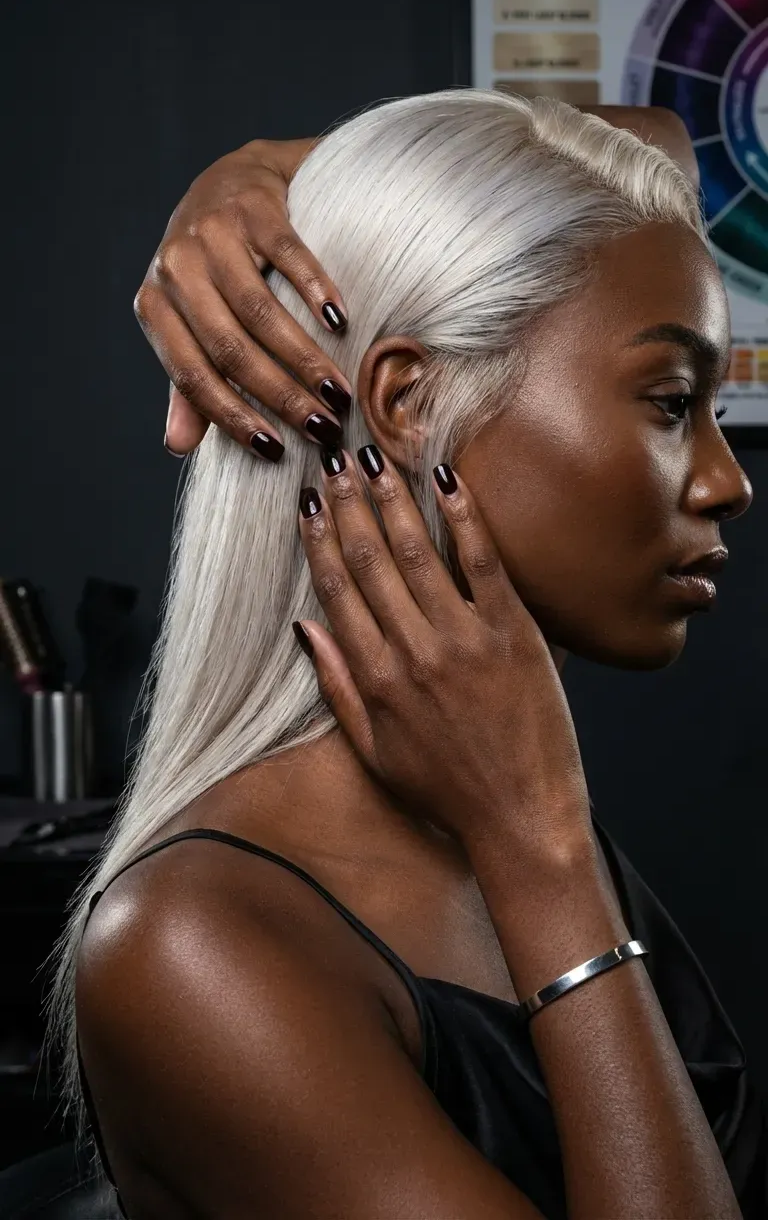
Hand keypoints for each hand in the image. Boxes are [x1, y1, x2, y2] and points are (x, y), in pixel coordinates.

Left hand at [133, 137, 352, 458]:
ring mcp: (212, 233)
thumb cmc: (212, 268)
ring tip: (339, 393)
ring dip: (304, 359)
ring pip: (260, 311)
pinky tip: (341, 323)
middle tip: (323, 428)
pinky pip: (290, 257)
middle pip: (230, 348)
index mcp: (154, 305)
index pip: (190, 376)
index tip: (275, 450)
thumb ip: (186, 384)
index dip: (232, 417)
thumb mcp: (191, 322)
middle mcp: (175, 268)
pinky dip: (317, 292)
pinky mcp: (253, 207)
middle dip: (280, 396)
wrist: (235, 179)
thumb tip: (177, 447)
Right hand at [294, 446, 592, 861]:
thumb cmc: (447, 793)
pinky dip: (463, 517)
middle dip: (349, 503)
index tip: (309, 501)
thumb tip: (304, 628)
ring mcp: (464, 639)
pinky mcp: (513, 633)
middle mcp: (413, 652)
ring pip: (417, 552)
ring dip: (392, 498)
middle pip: (369, 561)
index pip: (336, 591)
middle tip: (333, 459)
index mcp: (376, 680)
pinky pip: (484, 561)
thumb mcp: (374, 751)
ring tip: (374, 457)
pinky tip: (445, 479)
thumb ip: (337, 687)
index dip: (319, 539)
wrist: (522, 820)